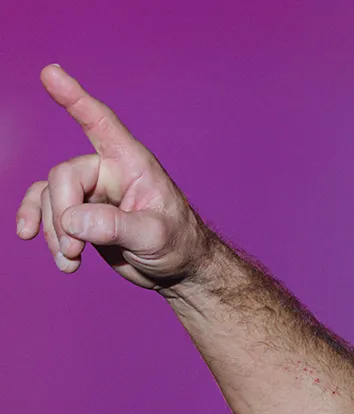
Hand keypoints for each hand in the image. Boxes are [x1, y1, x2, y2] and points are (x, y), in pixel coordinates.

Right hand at [15, 65, 211, 289]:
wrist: (179, 270)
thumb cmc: (179, 245)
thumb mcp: (155, 237)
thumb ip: (115, 227)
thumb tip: (71, 221)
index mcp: (132, 164)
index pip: (100, 124)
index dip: (75, 98)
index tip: (50, 72)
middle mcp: (109, 171)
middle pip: (63, 177)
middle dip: (62, 215)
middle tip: (75, 250)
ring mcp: (92, 192)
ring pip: (50, 197)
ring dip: (52, 231)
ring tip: (69, 261)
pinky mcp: (80, 212)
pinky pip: (44, 208)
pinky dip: (41, 229)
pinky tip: (44, 247)